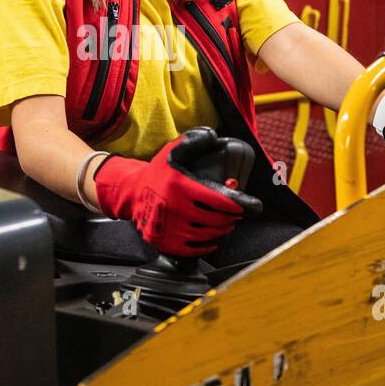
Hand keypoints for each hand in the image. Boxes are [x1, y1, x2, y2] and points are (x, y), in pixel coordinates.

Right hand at [93, 128, 261, 256]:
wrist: (132, 193)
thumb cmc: (158, 172)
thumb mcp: (173, 150)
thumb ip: (194, 140)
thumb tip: (214, 136)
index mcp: (180, 186)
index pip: (219, 199)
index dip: (239, 204)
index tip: (252, 206)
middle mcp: (174, 208)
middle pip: (216, 219)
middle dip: (232, 218)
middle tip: (237, 213)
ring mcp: (169, 228)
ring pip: (207, 235)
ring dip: (222, 230)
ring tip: (227, 224)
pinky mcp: (165, 242)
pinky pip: (193, 249)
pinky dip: (207, 245)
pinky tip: (212, 238)